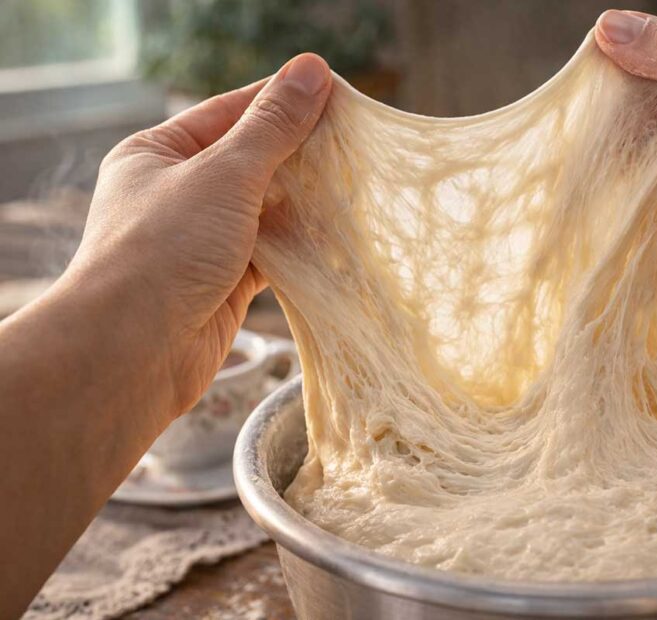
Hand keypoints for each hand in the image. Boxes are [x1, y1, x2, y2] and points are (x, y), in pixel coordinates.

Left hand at [70, 53, 331, 413]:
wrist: (133, 352)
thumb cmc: (164, 250)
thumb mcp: (223, 174)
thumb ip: (273, 127)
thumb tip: (312, 70)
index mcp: (158, 153)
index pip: (230, 112)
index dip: (282, 101)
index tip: (334, 93)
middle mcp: (177, 193)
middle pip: (250, 161)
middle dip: (299, 155)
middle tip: (354, 142)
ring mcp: (201, 240)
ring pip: (264, 210)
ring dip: (303, 202)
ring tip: (354, 184)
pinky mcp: (224, 282)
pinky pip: (271, 253)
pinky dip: (300, 245)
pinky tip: (335, 234)